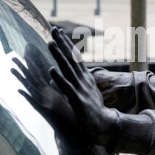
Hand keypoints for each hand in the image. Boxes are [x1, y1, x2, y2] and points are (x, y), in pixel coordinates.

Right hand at [11, 43, 88, 153]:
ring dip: (21, 79)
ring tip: (11, 68)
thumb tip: (62, 76)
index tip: (28, 48)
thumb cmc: (74, 115)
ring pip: (32, 88)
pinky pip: (36, 103)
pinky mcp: (48, 113)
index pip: (43, 73)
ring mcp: (46, 104)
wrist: (77, 133)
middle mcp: (47, 96)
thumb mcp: (69, 97)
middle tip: (12, 55)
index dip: (36, 61)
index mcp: (53, 90)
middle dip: (24, 67)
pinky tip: (19, 90)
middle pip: (34, 78)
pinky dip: (28, 97)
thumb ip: (64, 87)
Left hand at [48, 26, 118, 150]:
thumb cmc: (92, 110)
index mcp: (84, 77)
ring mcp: (81, 89)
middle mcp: (83, 80)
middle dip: (62, 43)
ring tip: (50, 43)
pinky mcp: (78, 100)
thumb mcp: (80, 94)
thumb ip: (68, 85)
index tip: (58, 32)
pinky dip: (59, 78)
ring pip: (68, 69)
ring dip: (58, 55)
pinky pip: (67, 88)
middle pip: (71, 58)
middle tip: (53, 29)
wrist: (105, 125)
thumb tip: (54, 79)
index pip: (74, 57)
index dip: (66, 43)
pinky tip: (51, 70)